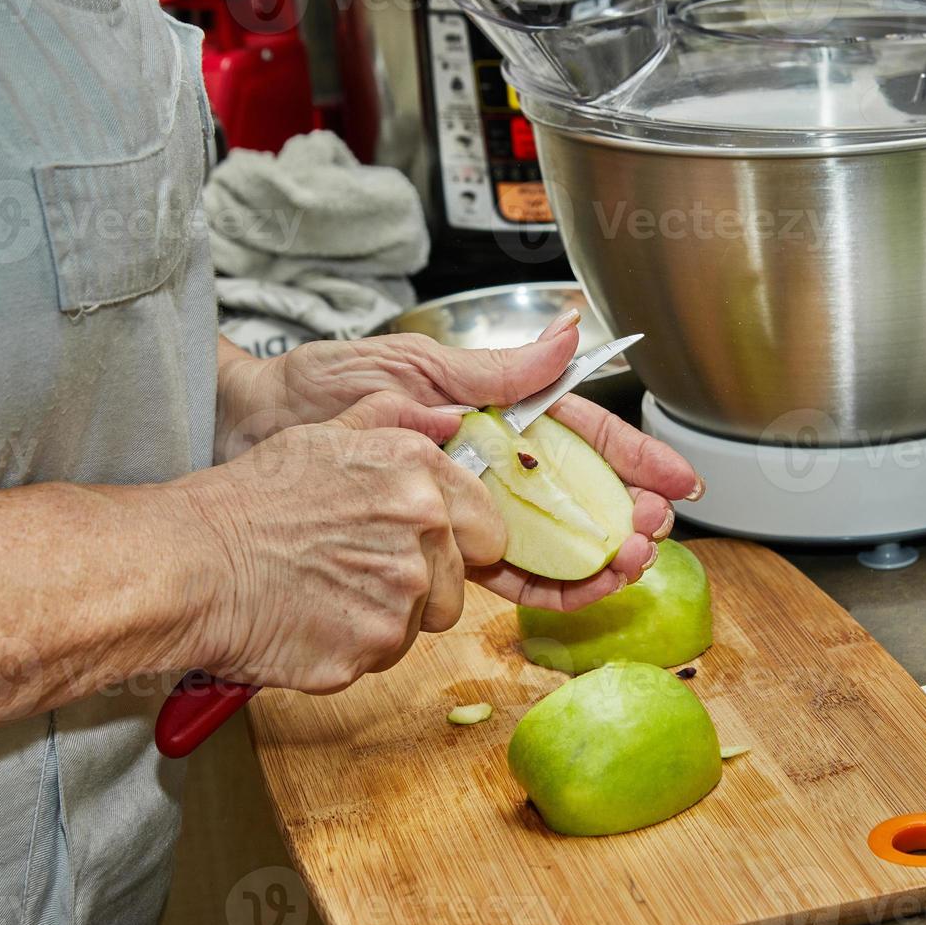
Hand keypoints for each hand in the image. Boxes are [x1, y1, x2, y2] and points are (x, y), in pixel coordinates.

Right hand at [181, 393, 505, 692]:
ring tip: (328, 592)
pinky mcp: (372, 647)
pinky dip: (351, 647)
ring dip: (387, 617)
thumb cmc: (252, 498)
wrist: (191, 561)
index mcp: (419, 474)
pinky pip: (382, 657)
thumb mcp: (327, 436)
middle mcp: (422, 531)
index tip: (429, 549)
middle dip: (424, 586)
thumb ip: (396, 422)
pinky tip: (311, 619)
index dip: (462, 544)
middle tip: (359, 572)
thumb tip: (448, 416)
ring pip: (422, 624)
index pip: (489, 528)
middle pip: (459, 585)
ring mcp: (401, 594)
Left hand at [217, 316, 702, 609]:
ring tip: (629, 562)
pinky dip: (546, 584)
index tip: (678, 478)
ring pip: (550, 538)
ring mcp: (468, 507)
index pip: (579, 434)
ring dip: (594, 554)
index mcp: (491, 411)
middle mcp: (488, 462)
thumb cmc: (321, 386)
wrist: (247, 432)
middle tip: (654, 531)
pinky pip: (505, 571)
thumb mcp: (413, 366)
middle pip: (576, 493)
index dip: (633, 456)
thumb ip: (493, 370)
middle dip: (623, 513)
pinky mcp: (442, 545)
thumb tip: (565, 336)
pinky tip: (579, 588)